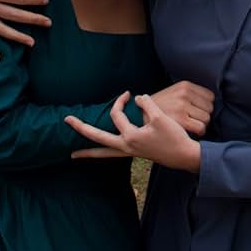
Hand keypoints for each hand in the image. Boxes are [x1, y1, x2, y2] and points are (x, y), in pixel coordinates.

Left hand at [67, 92, 200, 171]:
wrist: (184, 156)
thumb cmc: (173, 137)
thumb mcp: (160, 117)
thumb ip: (147, 105)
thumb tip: (138, 98)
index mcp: (130, 137)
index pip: (118, 114)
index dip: (122, 101)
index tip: (130, 94)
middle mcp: (125, 146)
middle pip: (98, 138)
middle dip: (81, 129)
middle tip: (65, 120)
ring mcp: (129, 152)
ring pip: (103, 153)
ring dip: (89, 152)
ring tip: (73, 155)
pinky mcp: (135, 153)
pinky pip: (113, 154)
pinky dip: (103, 153)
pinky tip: (102, 152)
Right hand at [150, 81, 213, 135]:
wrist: (140, 116)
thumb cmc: (161, 107)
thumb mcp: (174, 92)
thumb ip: (191, 94)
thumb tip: (212, 102)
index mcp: (185, 85)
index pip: (210, 97)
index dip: (205, 106)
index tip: (198, 112)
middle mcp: (184, 93)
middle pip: (210, 108)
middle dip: (204, 115)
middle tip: (194, 120)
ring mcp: (182, 106)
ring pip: (207, 119)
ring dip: (201, 124)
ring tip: (191, 125)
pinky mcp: (180, 120)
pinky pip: (201, 128)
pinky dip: (199, 132)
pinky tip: (191, 132)